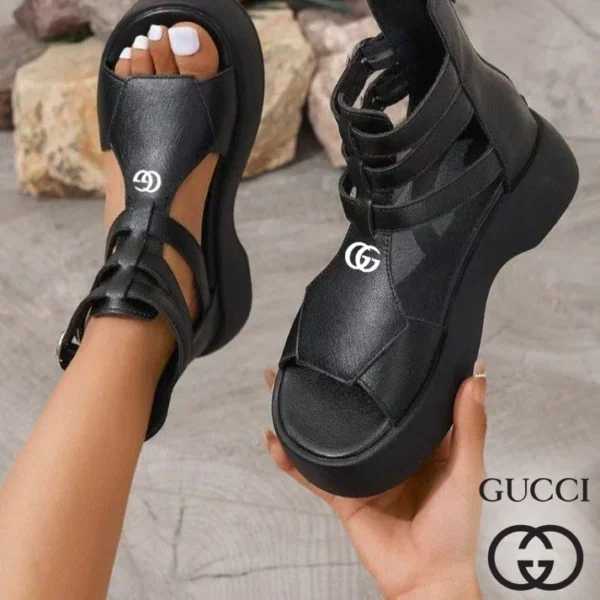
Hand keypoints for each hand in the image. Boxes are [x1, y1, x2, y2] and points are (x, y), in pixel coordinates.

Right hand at [264, 362, 487, 599]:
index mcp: (416, 440)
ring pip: (325, 434)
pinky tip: (272, 437)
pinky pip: (310, 472)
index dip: (381, 369)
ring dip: (300, 411)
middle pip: (352, 410)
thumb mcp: (467, 471)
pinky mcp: (341, 492)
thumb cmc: (454, 528)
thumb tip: (476, 374)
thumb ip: (469, 426)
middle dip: (328, 384)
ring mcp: (359, 469)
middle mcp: (385, 448)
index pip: (396, 395)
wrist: (426, 577)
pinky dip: (289, 457)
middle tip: (309, 355)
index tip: (366, 338)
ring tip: (277, 384)